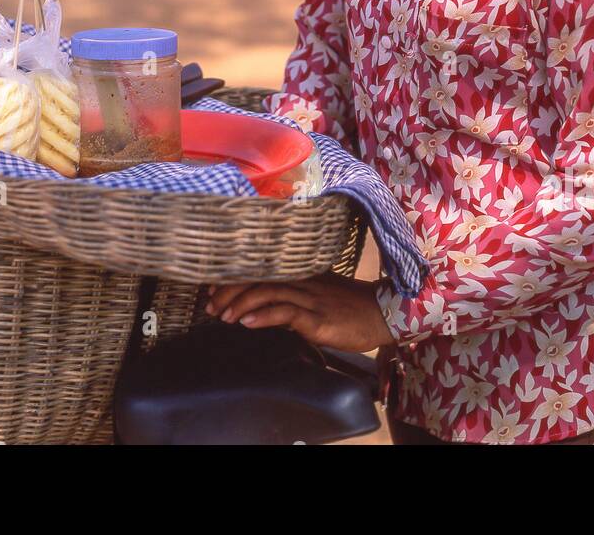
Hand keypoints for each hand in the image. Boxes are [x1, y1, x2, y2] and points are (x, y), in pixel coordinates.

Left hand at [205, 273, 395, 352]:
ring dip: (240, 304)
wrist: (383, 315)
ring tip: (222, 316)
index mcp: (302, 274)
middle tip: (209, 305)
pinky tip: (248, 323)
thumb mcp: (318, 300)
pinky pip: (287, 313)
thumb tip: (263, 311)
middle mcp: (303, 281)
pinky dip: (264, 316)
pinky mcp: (318, 318)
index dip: (234, 278)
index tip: (212, 288)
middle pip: (259, 277)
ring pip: (268, 292)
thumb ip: (292, 301)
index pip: (261, 270)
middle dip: (229, 291)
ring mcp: (311, 298)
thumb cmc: (350, 309)